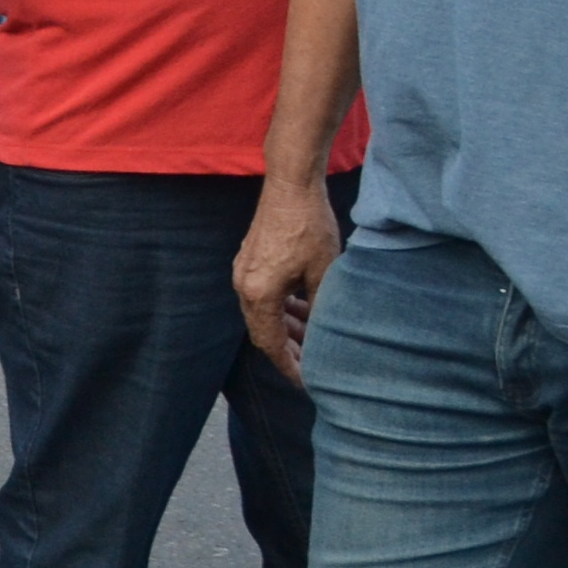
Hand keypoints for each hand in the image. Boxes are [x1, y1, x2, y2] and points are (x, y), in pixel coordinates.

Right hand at [233, 169, 342, 382]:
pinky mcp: (249, 260)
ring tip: (311, 336)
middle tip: (312, 364)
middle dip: (288, 349)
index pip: (271, 343)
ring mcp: (244, 272)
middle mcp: (244, 286)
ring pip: (263, 313)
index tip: (306, 382)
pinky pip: (262, 295)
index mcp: (259, 294)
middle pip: (263, 331)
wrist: (290, 185)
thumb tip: (323, 332)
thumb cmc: (309, 226)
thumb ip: (320, 308)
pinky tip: (302, 307)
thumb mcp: (324, 273)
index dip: (289, 366)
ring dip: (285, 326)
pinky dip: (281, 307)